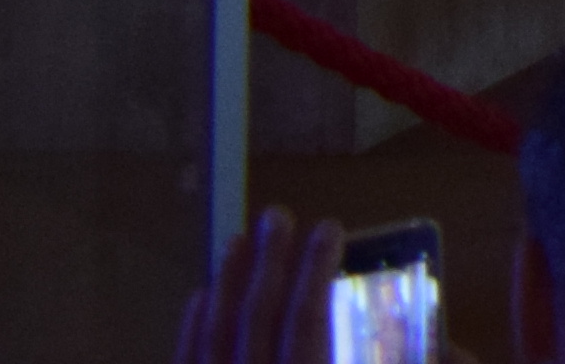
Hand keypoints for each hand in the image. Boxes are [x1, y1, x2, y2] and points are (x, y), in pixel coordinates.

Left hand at [176, 210, 339, 363]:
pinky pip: (185, 360)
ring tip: (235, 240)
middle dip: (269, 261)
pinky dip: (191, 327)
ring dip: (227, 283)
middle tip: (276, 215)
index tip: (328, 227)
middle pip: (259, 315)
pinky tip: (199, 296)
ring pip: (217, 332)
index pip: (307, 319)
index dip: (316, 270)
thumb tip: (378, 323)